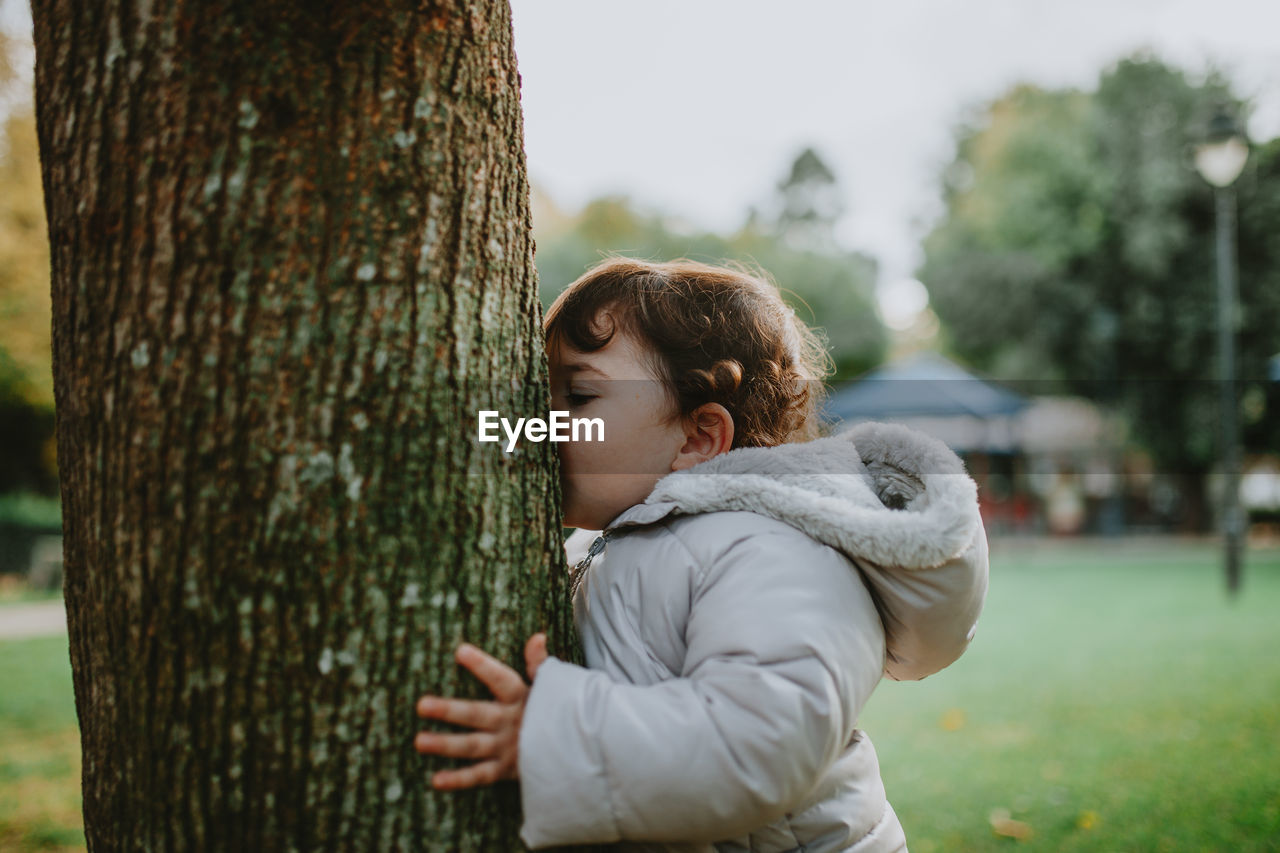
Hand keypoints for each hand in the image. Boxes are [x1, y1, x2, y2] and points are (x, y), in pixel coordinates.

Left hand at [414, 632, 548, 789]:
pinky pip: (480, 776)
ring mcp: (508, 747)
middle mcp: (512, 722)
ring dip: (446, 744)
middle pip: (477, 715)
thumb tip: (538, 636)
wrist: (581, 749)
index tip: (460, 651)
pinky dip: (459, 780)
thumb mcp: (555, 685)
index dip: (482, 666)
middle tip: (421, 705)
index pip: (501, 679)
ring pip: (473, 746)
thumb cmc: (561, 711)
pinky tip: (436, 780)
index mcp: (522, 698)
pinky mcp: (506, 769)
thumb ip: (540, 663)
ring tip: (419, 741)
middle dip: (449, 710)